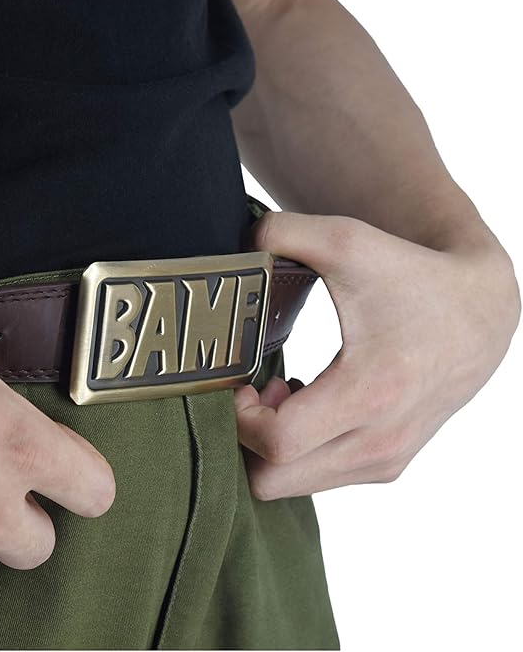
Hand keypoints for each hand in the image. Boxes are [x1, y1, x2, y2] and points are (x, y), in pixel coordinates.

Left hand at [234, 212, 519, 499]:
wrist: (479, 313)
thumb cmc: (411, 277)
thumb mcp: (348, 241)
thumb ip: (283, 232)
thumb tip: (239, 240)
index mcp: (370, 392)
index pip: (277, 443)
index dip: (239, 418)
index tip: (241, 383)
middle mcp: (380, 440)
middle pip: (274, 481)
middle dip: (245, 440)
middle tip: (251, 394)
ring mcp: (385, 460)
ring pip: (292, 486)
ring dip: (270, 446)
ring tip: (279, 396)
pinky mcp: (388, 466)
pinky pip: (318, 480)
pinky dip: (297, 452)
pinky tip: (304, 405)